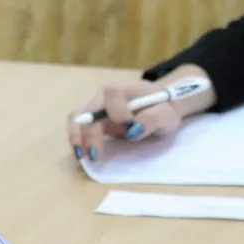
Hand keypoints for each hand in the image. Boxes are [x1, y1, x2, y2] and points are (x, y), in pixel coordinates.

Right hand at [67, 67, 214, 160]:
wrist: (159, 106)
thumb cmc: (163, 108)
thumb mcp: (166, 114)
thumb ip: (153, 119)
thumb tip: (132, 131)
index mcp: (123, 87)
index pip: (112, 95)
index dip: (119, 112)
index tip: (131, 126)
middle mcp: (104, 95)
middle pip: (89, 109)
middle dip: (89, 133)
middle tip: (95, 155)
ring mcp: (97, 106)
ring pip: (77, 117)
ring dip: (76, 137)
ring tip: (80, 156)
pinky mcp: (94, 119)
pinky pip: (79, 126)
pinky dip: (77, 140)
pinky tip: (81, 155)